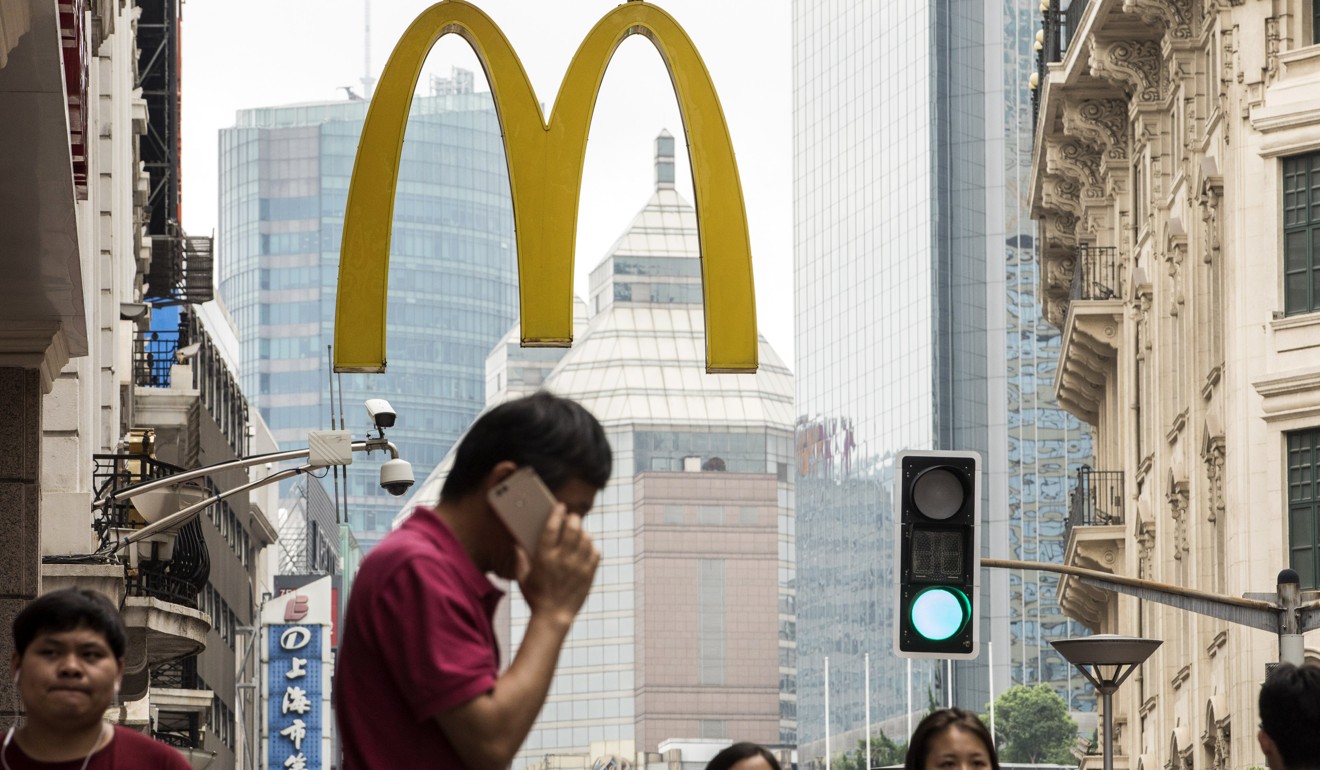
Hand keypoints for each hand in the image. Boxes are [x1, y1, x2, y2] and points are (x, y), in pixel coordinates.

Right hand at [517, 504, 598, 626]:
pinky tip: (586, 548)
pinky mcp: (589, 574)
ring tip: (579, 533)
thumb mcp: (523, 578)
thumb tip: (517, 543)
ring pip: (586, 539)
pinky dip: (592, 547)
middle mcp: (562, 559)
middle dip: (573, 519)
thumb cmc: (535, 597)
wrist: (553, 617)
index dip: (557, 513)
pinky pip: (595, 553)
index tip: (560, 506)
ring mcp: (578, 566)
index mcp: (544, 557)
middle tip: (572, 518)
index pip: (552, 527)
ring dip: (583, 532)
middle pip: (573, 528)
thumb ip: (520, 559)